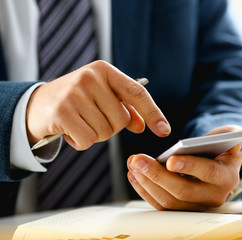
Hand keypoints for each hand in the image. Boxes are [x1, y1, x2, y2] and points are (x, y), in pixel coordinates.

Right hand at [26, 60, 170, 149]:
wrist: (37, 104)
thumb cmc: (76, 101)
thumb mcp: (102, 99)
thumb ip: (125, 110)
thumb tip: (142, 126)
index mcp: (104, 71)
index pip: (137, 92)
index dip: (153, 112)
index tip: (165, 130)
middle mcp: (90, 77)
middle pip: (121, 119)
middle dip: (110, 128)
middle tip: (91, 120)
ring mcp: (75, 93)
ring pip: (105, 132)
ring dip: (95, 135)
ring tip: (79, 123)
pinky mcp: (62, 112)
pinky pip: (88, 140)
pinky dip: (81, 143)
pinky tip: (70, 131)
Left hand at [127, 125, 241, 210]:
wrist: (219, 164)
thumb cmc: (223, 148)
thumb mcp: (236, 138)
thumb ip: (241, 137)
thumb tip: (237, 141)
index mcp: (227, 177)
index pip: (209, 174)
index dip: (190, 167)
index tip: (170, 160)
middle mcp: (213, 196)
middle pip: (183, 191)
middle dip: (157, 175)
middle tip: (138, 159)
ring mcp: (196, 205)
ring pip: (168, 201)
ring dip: (147, 183)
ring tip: (133, 164)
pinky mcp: (182, 208)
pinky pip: (161, 205)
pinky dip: (145, 191)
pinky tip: (134, 175)